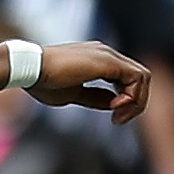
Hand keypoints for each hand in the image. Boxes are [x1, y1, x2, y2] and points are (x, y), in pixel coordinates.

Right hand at [31, 40, 152, 124]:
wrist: (30, 68)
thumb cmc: (43, 81)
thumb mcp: (73, 94)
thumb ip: (95, 97)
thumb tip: (112, 104)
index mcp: (98, 59)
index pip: (126, 78)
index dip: (126, 100)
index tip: (113, 116)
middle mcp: (106, 53)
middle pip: (139, 77)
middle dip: (136, 102)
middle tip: (118, 120)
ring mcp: (108, 55)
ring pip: (142, 77)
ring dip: (136, 101)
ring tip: (118, 116)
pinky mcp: (108, 61)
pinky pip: (136, 77)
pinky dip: (132, 96)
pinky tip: (115, 107)